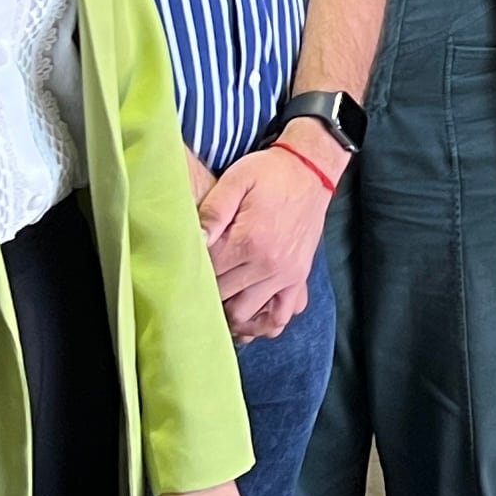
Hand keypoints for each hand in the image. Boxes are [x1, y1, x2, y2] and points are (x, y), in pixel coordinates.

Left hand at [197, 144, 333, 337]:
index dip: (191, 270)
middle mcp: (269, 264)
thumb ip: (213, 210)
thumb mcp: (237, 179)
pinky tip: (249, 316)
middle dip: (205, 292)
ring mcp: (286, 275)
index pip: (208, 272)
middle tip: (193, 283)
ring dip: (228, 313)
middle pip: (223, 297)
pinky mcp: (299, 278)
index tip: (183, 264)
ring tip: (215, 302)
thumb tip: (195, 240)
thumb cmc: (270, 174)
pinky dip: (263, 323)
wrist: (312, 172)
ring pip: (246, 314)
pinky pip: (281, 316)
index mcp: (249, 240)